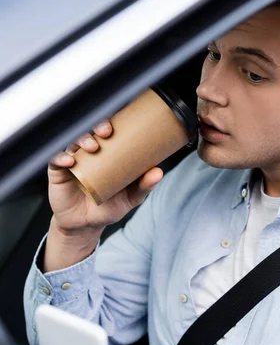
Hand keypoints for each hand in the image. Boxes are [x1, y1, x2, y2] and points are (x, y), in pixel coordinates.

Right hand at [48, 120, 162, 233]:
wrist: (86, 226)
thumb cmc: (108, 207)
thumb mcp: (130, 198)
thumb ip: (144, 186)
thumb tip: (158, 172)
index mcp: (107, 151)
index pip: (109, 128)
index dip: (113, 118)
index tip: (122, 118)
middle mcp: (89, 151)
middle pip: (90, 129)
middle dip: (98, 125)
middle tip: (107, 132)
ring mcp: (73, 159)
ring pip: (73, 140)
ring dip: (82, 139)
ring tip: (93, 147)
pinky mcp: (58, 171)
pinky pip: (56, 159)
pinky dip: (61, 157)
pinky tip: (70, 161)